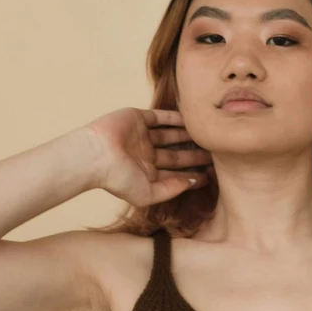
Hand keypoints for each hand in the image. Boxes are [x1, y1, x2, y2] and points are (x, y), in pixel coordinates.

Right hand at [84, 107, 211, 206]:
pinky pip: (160, 117)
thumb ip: (170, 190)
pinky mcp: (137, 118)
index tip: (211, 175)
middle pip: (176, 155)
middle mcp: (145, 155)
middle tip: (215, 153)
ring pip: (171, 135)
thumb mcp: (147, 193)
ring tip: (207, 135)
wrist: (96, 156)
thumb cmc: (117, 179)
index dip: (192, 175)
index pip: (174, 174)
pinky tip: (192, 119)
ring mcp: (141, 136)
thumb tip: (192, 183)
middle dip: (194, 155)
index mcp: (146, 173)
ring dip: (187, 135)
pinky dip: (175, 117)